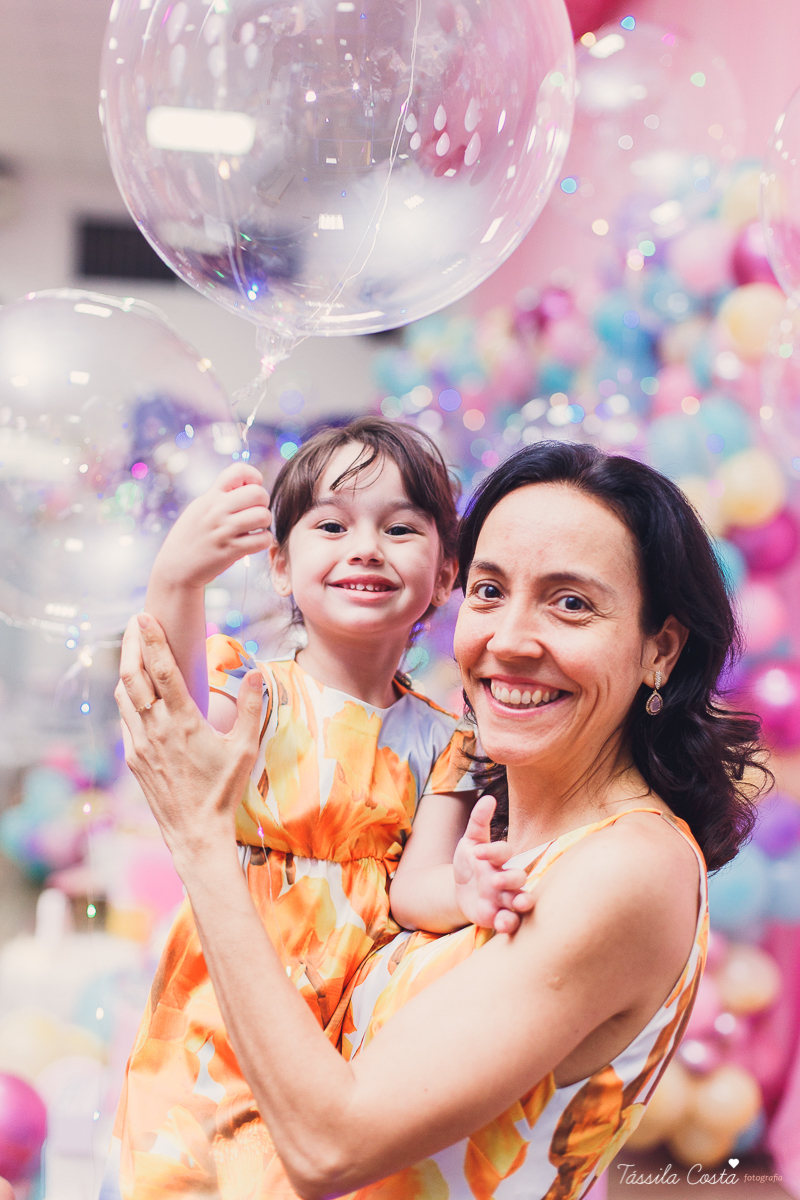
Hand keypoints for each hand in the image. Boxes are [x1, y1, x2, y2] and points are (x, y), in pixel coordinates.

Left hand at [115, 613, 262, 875]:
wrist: (195, 832)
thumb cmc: (223, 790)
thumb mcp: (244, 748)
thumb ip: (250, 707)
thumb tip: (258, 672)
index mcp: (182, 722)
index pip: (162, 671)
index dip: (153, 640)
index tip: (144, 616)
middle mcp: (154, 729)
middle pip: (131, 677)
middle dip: (131, 645)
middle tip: (133, 623)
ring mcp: (138, 744)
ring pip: (123, 697)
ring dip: (126, 670)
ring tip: (133, 649)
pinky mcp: (132, 758)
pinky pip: (125, 719)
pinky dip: (127, 698)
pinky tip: (135, 692)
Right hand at [150, 463, 272, 590]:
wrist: (175, 568)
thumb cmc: (190, 537)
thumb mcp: (199, 509)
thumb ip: (220, 495)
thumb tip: (247, 484)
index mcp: (210, 496)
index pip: (239, 471)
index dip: (253, 478)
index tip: (249, 490)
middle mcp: (217, 510)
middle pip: (259, 493)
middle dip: (263, 503)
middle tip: (254, 514)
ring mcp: (224, 530)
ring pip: (264, 516)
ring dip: (264, 524)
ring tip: (254, 529)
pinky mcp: (231, 550)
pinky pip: (263, 539)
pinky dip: (263, 541)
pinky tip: (252, 543)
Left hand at [453, 796, 535, 933]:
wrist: (460, 892)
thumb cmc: (470, 864)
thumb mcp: (470, 842)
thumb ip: (478, 821)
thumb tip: (488, 798)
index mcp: (498, 859)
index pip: (503, 852)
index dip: (493, 850)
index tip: (478, 852)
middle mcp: (506, 878)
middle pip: (517, 877)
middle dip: (511, 878)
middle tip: (497, 880)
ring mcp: (504, 898)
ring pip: (520, 900)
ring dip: (521, 902)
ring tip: (518, 903)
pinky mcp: (498, 917)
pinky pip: (510, 922)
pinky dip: (509, 923)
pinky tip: (502, 924)